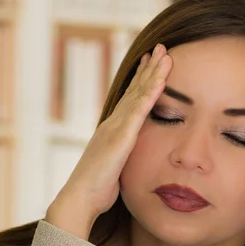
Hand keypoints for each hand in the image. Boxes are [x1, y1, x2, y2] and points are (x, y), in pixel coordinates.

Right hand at [47, 44, 172, 238]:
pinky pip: (139, 112)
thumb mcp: (114, 165)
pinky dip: (150, 94)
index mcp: (114, 129)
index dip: (142, 79)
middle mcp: (114, 123)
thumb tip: (128, 153)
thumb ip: (121, 154)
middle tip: (160, 48)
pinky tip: (161, 80)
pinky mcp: (120, 138)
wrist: (80, 198)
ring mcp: (116, 128)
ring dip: (152, 73)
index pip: (131, 98)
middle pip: (135, 89)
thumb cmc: (97, 188)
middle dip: (148, 67)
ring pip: (138, 94)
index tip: (151, 62)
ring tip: (164, 54)